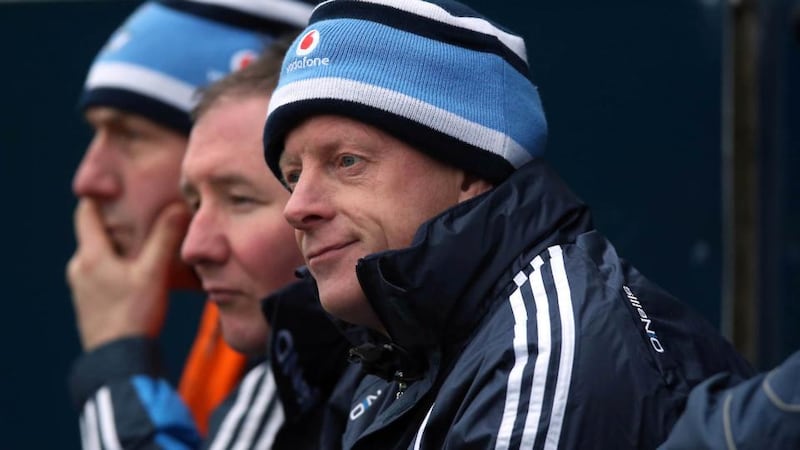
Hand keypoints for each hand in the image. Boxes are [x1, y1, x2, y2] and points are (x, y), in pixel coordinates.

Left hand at [67, 199, 190, 350]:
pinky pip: (103, 276)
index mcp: (91, 256)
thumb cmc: (134, 315)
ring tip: (145, 243)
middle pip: (94, 235)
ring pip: (100, 256)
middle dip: (115, 223)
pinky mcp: (91, 305)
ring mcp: (83, 289)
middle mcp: (80, 269)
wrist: (119, 362)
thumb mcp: (153, 274)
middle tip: (141, 212)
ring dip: (119, 248)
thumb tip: (177, 206)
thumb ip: (164, 239)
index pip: (85, 213)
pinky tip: (140, 274)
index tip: (117, 185)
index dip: (98, 196)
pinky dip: (119, 268)